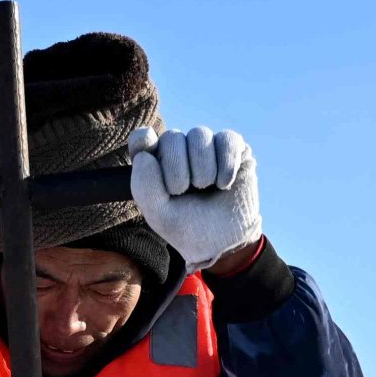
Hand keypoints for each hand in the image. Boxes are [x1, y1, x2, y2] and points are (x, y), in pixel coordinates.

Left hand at [127, 126, 260, 268]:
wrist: (224, 241)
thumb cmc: (189, 227)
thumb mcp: (159, 215)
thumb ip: (144, 188)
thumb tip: (145, 156)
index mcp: (156, 164)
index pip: (143, 139)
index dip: (143, 140)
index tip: (148, 152)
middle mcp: (180, 150)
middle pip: (172, 138)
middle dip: (177, 170)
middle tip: (184, 192)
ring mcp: (206, 146)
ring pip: (199, 135)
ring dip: (202, 170)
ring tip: (206, 189)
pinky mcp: (233, 147)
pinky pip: (227, 140)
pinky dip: (226, 166)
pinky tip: (224, 184)